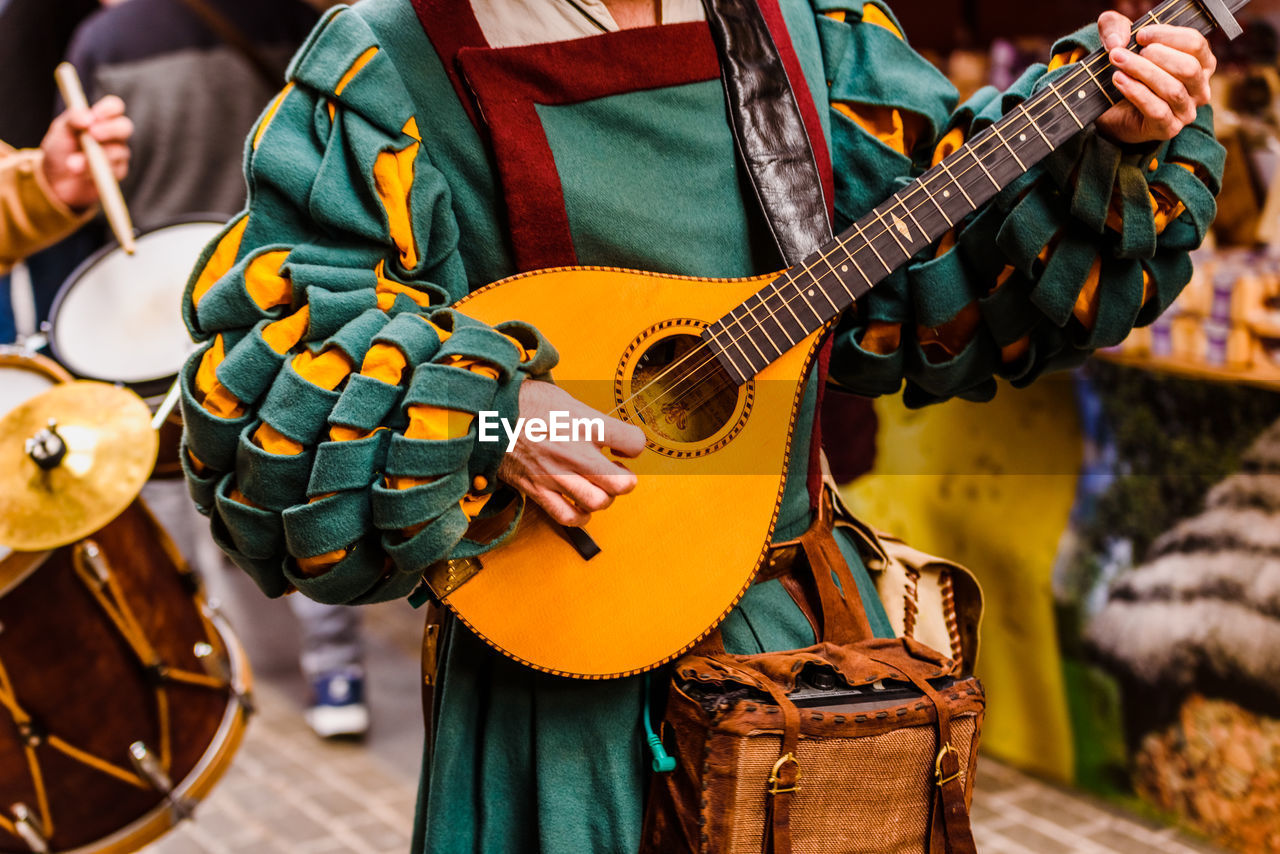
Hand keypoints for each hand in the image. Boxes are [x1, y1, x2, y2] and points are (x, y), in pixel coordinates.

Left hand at [40, 95, 132, 210]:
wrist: (56, 179)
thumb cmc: (60, 149)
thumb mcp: (61, 130)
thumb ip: (73, 119)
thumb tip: (88, 117)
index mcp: (101, 119)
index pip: (114, 107)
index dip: (109, 109)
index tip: (95, 114)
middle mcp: (113, 135)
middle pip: (124, 126)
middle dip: (109, 129)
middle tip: (92, 133)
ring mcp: (118, 154)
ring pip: (117, 151)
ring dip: (92, 156)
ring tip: (71, 164)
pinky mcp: (118, 173)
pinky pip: (113, 170)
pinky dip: (94, 171)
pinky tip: (79, 173)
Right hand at [497, 381, 645, 526]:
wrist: (486, 413)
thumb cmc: (524, 402)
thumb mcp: (565, 398)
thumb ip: (590, 419)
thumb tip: (606, 432)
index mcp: (585, 424)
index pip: (634, 442)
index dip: (634, 446)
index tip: (624, 447)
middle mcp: (575, 453)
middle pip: (622, 484)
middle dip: (626, 481)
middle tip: (617, 473)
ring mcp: (556, 474)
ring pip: (598, 503)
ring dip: (604, 498)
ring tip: (597, 487)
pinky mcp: (538, 490)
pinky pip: (568, 516)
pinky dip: (580, 516)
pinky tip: (580, 505)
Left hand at [1094, 13, 1215, 144]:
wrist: (1111, 112)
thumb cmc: (1126, 73)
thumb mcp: (1120, 42)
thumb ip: (1115, 28)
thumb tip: (1116, 40)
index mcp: (1201, 64)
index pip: (1196, 44)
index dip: (1168, 35)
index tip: (1140, 35)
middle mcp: (1200, 89)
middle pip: (1188, 67)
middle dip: (1156, 55)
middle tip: (1126, 51)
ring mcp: (1186, 111)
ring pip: (1173, 89)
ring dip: (1142, 71)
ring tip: (1117, 61)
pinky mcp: (1168, 129)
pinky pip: (1157, 110)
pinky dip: (1136, 92)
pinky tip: (1119, 80)